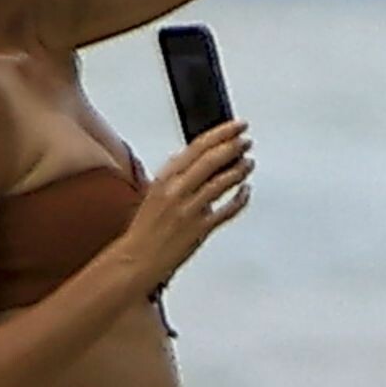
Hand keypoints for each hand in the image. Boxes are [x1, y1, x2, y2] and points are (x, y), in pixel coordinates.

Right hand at [125, 120, 253, 283]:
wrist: (137, 261)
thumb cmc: (145, 231)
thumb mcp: (154, 193)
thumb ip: (175, 175)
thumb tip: (194, 157)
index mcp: (165, 178)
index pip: (198, 146)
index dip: (221, 133)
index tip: (236, 126)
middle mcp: (177, 191)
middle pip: (212, 160)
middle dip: (234, 146)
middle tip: (246, 142)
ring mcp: (190, 210)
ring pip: (222, 182)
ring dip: (240, 170)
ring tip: (248, 163)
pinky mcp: (201, 229)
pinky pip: (227, 210)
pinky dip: (240, 199)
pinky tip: (245, 191)